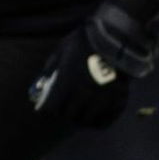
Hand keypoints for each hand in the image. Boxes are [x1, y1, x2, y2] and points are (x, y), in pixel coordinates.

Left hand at [29, 0, 158, 127]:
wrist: (116, 37)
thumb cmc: (84, 42)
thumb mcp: (62, 50)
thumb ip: (51, 68)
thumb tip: (41, 84)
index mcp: (66, 81)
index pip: (52, 108)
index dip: (49, 110)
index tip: (48, 108)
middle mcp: (82, 94)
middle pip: (69, 116)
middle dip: (64, 114)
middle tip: (64, 111)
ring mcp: (100, 99)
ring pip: (86, 121)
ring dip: (81, 119)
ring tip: (80, 114)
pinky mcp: (116, 101)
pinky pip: (105, 120)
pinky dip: (98, 122)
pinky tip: (95, 117)